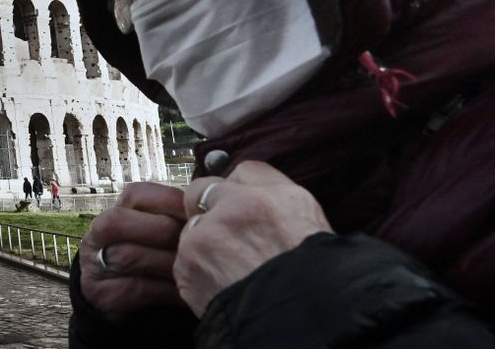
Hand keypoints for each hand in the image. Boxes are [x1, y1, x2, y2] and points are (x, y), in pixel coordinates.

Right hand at [79, 182, 187, 319]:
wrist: (114, 298)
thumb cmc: (148, 262)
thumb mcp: (155, 236)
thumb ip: (174, 220)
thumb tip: (210, 209)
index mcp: (117, 212)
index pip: (136, 194)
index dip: (168, 200)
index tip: (197, 211)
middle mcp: (99, 234)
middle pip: (123, 221)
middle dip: (167, 233)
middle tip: (198, 244)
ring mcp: (95, 264)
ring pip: (129, 255)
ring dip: (168, 263)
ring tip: (196, 269)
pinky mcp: (102, 294)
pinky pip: (136, 288)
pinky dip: (166, 290)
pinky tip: (187, 293)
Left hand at [176, 161, 331, 316]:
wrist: (296, 324)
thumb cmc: (312, 276)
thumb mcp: (308, 218)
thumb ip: (272, 189)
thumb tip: (244, 179)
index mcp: (264, 199)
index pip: (240, 172)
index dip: (240, 191)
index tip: (242, 204)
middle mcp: (229, 213)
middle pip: (203, 194)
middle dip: (211, 209)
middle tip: (233, 235)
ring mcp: (202, 242)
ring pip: (192, 229)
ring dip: (205, 242)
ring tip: (233, 267)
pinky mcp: (186, 270)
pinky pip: (185, 261)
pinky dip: (199, 270)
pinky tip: (223, 282)